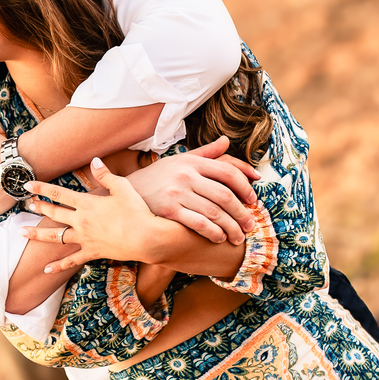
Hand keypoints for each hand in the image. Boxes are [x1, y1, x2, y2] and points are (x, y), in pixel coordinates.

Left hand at [22, 159, 179, 275]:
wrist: (146, 238)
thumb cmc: (137, 211)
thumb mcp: (123, 188)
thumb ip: (106, 175)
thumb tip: (95, 161)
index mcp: (87, 204)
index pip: (59, 194)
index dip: (42, 189)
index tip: (27, 186)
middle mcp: (82, 221)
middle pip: (55, 213)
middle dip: (40, 207)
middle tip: (27, 205)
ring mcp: (85, 238)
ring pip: (56, 236)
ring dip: (38, 234)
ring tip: (23, 232)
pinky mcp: (92, 252)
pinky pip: (71, 260)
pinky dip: (58, 266)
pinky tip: (46, 270)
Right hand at [127, 136, 258, 243]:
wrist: (125, 192)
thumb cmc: (156, 177)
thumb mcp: (179, 160)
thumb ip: (205, 153)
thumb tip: (226, 141)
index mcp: (192, 161)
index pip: (228, 171)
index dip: (245, 186)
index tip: (253, 200)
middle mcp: (186, 175)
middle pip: (225, 195)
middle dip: (242, 213)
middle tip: (250, 224)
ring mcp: (177, 192)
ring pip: (214, 212)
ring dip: (231, 227)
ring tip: (238, 236)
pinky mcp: (169, 210)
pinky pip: (198, 223)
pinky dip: (212, 232)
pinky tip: (219, 237)